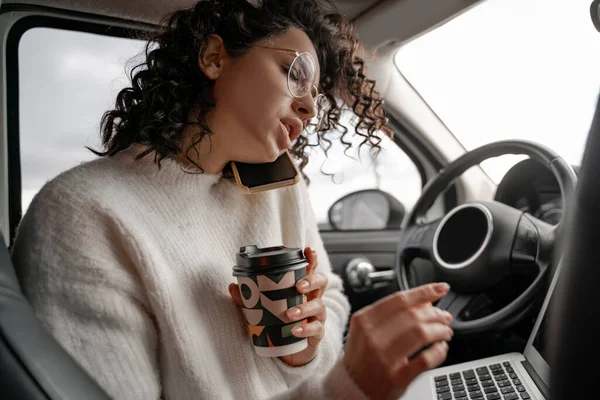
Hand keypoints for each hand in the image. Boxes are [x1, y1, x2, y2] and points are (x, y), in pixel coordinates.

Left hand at [229, 247, 326, 366]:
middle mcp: (313, 298)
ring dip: (304, 308)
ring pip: (319, 305)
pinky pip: (317, 328)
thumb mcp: (262, 309)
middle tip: (298, 286)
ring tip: (289, 314)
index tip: (307, 250)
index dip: (311, 258)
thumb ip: (249, 299)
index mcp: (302, 288)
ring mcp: (317, 315)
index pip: (310, 269)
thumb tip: (232, 286)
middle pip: (322, 281)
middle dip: (312, 281)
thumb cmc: (279, 323)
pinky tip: (295, 331)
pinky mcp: (318, 332)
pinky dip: (306, 329)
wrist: (289, 351)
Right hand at [343, 283, 452, 399]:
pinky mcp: (395, 378)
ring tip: (445, 331)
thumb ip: (390, 314)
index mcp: (364, 320)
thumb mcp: (366, 329)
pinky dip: (439, 352)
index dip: (425, 292)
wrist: (351, 387)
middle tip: (445, 316)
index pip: (399, 299)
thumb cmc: (362, 355)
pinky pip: (425, 360)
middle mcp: (372, 337)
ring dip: (440, 331)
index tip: (441, 288)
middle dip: (436, 314)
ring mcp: (383, 358)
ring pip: (421, 334)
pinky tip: (441, 348)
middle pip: (413, 316)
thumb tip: (424, 301)